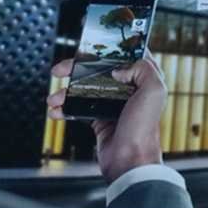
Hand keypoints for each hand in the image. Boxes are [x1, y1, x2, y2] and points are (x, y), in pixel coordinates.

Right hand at [47, 56, 167, 183]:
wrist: (129, 162)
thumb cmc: (144, 131)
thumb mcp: (154, 92)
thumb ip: (144, 69)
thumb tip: (119, 68)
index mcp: (145, 80)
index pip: (127, 55)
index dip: (110, 48)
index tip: (91, 44)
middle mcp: (129, 90)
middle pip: (100, 69)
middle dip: (77, 68)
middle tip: (61, 70)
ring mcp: (113, 104)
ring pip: (86, 88)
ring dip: (66, 91)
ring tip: (53, 98)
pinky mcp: (100, 119)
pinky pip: (79, 107)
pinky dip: (65, 108)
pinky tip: (56, 110)